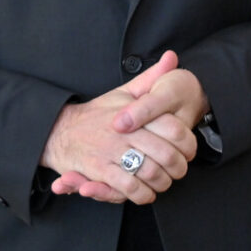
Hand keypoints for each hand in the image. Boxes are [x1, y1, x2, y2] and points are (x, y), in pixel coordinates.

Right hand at [40, 51, 197, 204]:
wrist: (61, 131)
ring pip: (151, 173)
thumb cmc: (97, 114)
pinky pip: (130, 187)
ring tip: (165, 181)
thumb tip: (172, 57)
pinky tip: (147, 192)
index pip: (173, 128)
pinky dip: (143, 193)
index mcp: (134, 112)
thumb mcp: (123, 92)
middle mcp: (125, 131)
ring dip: (163, 182)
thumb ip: (150, 78)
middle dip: (179, 167)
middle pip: (166, 154)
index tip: (189, 151)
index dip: (188, 143)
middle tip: (180, 170)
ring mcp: (112, 151)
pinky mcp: (100, 170)